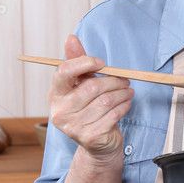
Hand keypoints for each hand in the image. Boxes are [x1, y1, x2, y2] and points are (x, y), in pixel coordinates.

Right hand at [48, 34, 133, 160]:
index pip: (64, 72)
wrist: (98, 144)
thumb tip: (71, 38)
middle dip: (113, 81)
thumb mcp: (82, 84)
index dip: (84, 63)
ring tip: (128, 91)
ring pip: (105, 101)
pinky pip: (113, 115)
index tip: (101, 63)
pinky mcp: (90, 137)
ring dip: (122, 94)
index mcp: (55, 94)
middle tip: (125, 80)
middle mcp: (60, 111)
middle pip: (92, 87)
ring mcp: (73, 126)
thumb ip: (77, 62)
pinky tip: (126, 104)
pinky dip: (124, 107)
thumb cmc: (90, 109)